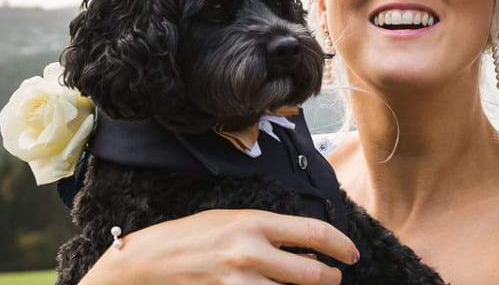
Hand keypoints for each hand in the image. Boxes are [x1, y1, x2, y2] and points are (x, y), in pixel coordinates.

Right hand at [80, 209, 357, 284]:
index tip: (351, 255)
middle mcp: (249, 253)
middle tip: (333, 278)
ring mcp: (238, 283)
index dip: (342, 246)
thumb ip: (269, 232)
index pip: (316, 234)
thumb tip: (309, 247)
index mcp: (253, 223)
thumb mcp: (231, 220)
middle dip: (331, 279)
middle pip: (313, 274)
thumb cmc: (192, 236)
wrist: (147, 263)